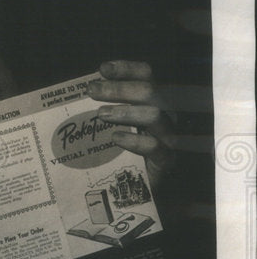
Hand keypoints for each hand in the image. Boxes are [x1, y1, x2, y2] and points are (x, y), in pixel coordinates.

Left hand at [88, 60, 176, 184]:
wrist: (145, 189)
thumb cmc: (129, 153)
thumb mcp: (120, 125)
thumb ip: (110, 106)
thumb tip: (89, 88)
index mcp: (154, 103)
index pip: (147, 76)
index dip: (127, 68)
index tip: (103, 69)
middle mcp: (166, 116)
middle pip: (150, 92)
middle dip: (119, 88)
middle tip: (92, 91)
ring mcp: (169, 138)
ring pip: (155, 115)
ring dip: (125, 111)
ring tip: (100, 114)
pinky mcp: (166, 161)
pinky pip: (154, 146)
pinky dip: (133, 140)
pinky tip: (115, 138)